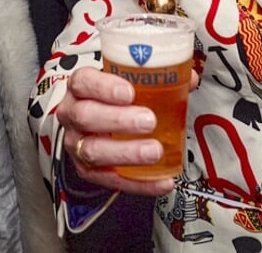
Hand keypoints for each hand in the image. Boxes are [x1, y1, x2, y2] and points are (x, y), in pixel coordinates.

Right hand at [55, 66, 181, 196]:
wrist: (92, 127)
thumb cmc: (112, 100)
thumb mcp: (125, 82)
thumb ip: (155, 78)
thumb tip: (188, 79)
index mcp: (80, 87)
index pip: (83, 82)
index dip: (104, 87)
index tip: (129, 92)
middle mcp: (73, 115)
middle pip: (86, 116)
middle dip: (119, 120)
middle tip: (149, 121)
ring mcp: (77, 145)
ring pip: (93, 151)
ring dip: (127, 153)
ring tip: (154, 151)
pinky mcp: (88, 171)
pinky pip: (111, 180)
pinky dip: (140, 183)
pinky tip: (162, 180)